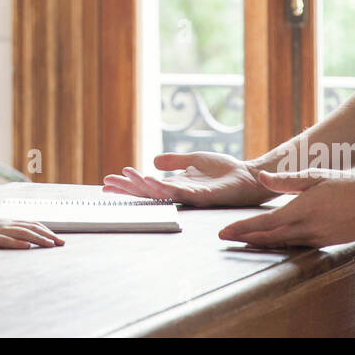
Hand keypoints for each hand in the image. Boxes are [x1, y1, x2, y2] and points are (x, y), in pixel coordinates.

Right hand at [0, 214, 64, 248]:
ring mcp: (0, 230)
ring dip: (37, 239)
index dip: (47, 231)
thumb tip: (27, 239)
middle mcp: (8, 224)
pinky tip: (26, 246)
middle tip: (61, 243)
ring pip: (22, 233)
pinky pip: (5, 240)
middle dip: (48, 236)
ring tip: (49, 244)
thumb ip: (12, 231)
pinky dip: (17, 243)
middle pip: (32, 228)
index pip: (33, 224)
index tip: (59, 239)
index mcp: (11, 222)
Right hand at [102, 152, 273, 206]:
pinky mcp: (204, 195)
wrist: (248, 176)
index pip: (147, 185)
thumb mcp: (194, 160)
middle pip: (148, 191)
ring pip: (160, 193)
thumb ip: (175, 161)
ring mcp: (190, 195)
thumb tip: (152, 160)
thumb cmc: (224, 170)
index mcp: (176, 184)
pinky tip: (151, 181)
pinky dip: (165, 188)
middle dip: (127, 187)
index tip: (108, 182)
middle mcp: (180, 192)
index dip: (128, 184)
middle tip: (106, 184)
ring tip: (125, 177)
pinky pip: (180, 193)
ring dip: (141, 186)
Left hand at [217, 169, 354, 247]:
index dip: (242, 228)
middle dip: (244, 238)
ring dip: (260, 243)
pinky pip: (296, 245)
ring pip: (281, 244)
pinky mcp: (325, 242)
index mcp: (302, 210)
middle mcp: (308, 228)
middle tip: (224, 238)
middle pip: (268, 237)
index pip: (265, 223)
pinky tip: (271, 242)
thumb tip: (260, 177)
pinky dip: (279, 244)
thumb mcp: (315, 176)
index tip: (224, 232)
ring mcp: (317, 238)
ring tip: (242, 241)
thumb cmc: (347, 185)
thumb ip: (285, 180)